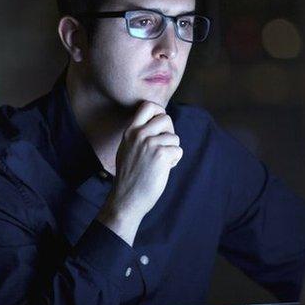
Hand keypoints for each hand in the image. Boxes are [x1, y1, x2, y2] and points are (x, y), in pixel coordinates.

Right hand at [97, 101, 182, 245]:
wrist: (127, 198)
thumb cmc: (129, 176)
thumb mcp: (126, 149)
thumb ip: (138, 135)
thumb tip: (157, 123)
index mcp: (130, 131)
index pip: (148, 106)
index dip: (159, 112)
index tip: (160, 124)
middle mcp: (139, 134)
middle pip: (166, 118)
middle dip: (170, 132)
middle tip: (164, 146)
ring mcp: (150, 144)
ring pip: (174, 138)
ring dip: (172, 150)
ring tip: (160, 163)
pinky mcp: (161, 155)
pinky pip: (178, 150)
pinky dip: (174, 160)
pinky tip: (163, 169)